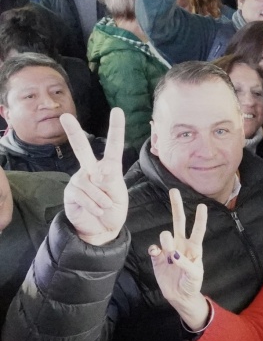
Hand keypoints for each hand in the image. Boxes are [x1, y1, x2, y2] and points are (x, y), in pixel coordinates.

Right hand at [62, 107, 127, 246]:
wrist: (103, 230)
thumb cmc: (113, 209)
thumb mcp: (118, 194)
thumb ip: (110, 181)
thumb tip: (99, 171)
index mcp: (109, 168)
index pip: (113, 146)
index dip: (116, 129)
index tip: (117, 110)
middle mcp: (91, 170)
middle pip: (81, 149)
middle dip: (73, 133)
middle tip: (65, 116)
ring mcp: (79, 180)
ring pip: (89, 184)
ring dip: (101, 198)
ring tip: (105, 207)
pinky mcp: (71, 192)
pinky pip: (82, 195)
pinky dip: (94, 205)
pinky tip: (97, 210)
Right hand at [148, 188, 208, 330]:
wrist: (180, 296)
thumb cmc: (192, 283)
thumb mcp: (194, 275)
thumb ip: (186, 264)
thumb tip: (173, 254)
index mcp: (194, 248)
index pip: (198, 230)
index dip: (200, 219)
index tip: (202, 206)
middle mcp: (181, 245)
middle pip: (179, 222)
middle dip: (176, 206)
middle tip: (174, 191)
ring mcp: (169, 250)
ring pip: (165, 235)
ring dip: (166, 241)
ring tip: (170, 254)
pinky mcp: (158, 258)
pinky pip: (154, 248)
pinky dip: (154, 249)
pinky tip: (157, 254)